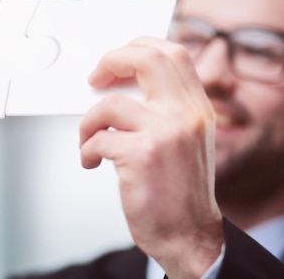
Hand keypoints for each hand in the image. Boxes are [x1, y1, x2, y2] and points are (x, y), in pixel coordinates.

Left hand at [79, 37, 222, 278]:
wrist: (190, 236)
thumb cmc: (183, 193)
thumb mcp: (188, 140)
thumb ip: (166, 109)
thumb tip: (120, 86)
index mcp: (197, 108)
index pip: (173, 54)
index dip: (139, 48)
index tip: (117, 62)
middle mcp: (185, 115)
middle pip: (147, 58)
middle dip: (112, 60)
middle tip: (96, 77)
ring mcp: (165, 133)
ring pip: (110, 104)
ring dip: (88, 123)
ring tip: (89, 139)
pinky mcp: (142, 156)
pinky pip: (98, 140)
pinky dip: (86, 150)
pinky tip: (92, 162)